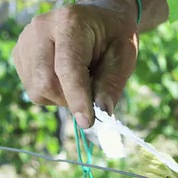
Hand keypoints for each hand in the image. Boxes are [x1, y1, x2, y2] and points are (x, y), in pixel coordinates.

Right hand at [12, 1, 139, 127]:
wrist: (98, 22)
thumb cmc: (113, 39)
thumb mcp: (123, 58)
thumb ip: (112, 84)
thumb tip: (102, 112)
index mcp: (70, 23)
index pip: (67, 67)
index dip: (77, 97)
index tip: (87, 122)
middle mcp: (41, 29)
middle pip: (46, 81)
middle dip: (71, 99)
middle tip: (92, 94)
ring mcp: (26, 42)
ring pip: (37, 89)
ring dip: (63, 97)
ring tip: (81, 79)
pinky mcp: (21, 55)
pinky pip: (33, 88)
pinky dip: (53, 93)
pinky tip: (66, 78)